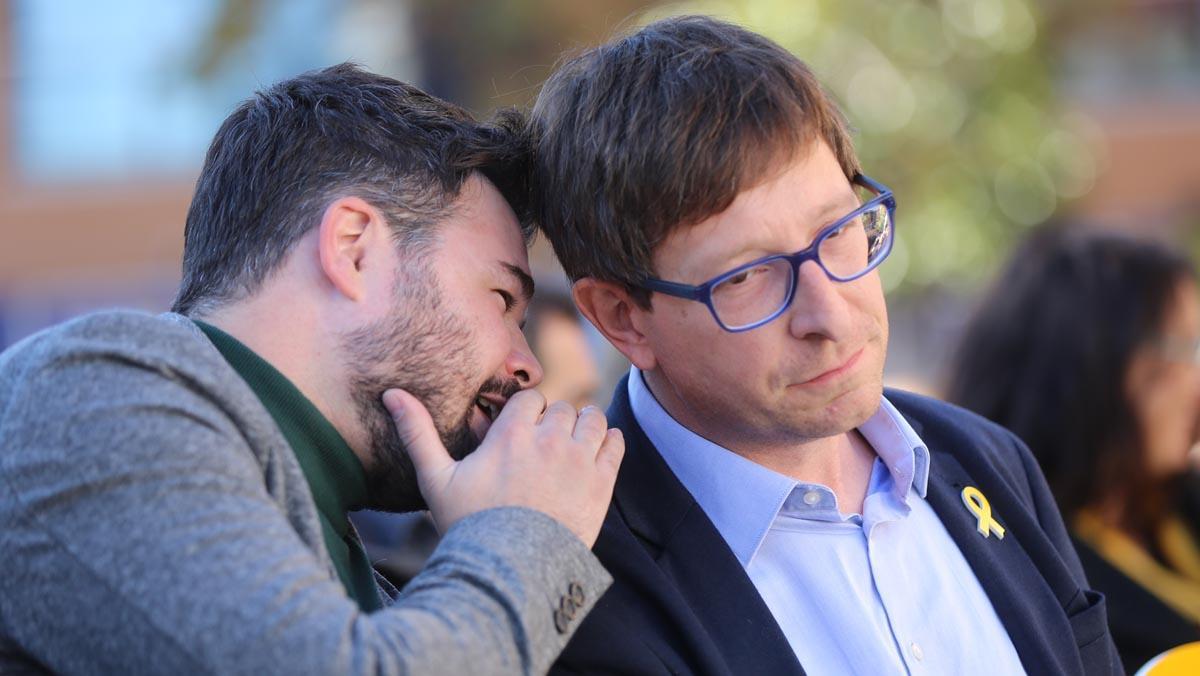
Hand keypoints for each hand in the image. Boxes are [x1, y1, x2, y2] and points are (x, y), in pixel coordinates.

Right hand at [382, 388, 623, 546]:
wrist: (510, 572)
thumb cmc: (469, 525)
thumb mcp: (437, 479)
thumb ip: (417, 432)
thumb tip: (391, 393)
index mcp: (512, 433)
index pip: (531, 398)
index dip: (527, 413)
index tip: (522, 430)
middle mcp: (549, 439)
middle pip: (562, 408)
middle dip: (554, 422)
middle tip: (544, 446)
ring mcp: (579, 460)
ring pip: (592, 419)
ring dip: (584, 427)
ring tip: (571, 447)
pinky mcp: (602, 483)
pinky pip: (616, 443)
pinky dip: (609, 442)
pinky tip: (596, 454)